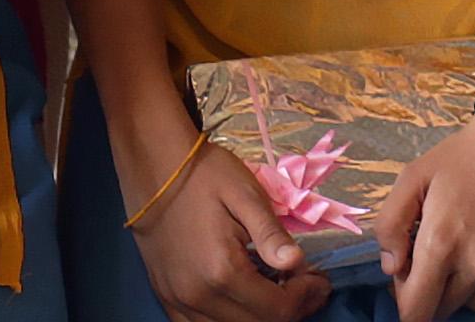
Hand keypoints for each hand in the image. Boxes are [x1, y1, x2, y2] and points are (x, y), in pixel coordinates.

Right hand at [127, 145, 327, 321]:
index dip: (307, 297)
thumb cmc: (203, 175)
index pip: (278, 309)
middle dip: (291, 309)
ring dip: (261, 315)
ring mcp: (179, 301)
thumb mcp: (245, 194)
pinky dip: (230, 319)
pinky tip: (243, 296)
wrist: (154, 166)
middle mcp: (199, 296)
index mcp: (222, 270)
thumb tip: (296, 263)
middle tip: (305, 285)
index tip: (320, 279)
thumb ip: (272, 234)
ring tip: (277, 289)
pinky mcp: (168, 298)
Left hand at [380, 116, 474, 319]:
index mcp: (441, 243)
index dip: (408, 308)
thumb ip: (390, 225)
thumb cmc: (464, 156)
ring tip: (472, 249)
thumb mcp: (413, 177)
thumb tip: (392, 269)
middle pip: (447, 309)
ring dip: (468, 288)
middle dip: (436, 291)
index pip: (417, 312)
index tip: (410, 293)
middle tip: (440, 256)